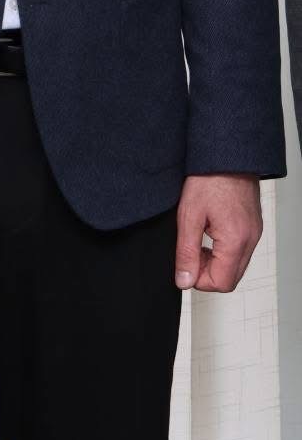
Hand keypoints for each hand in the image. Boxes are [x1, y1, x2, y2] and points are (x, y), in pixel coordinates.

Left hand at [174, 173, 261, 291]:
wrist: (226, 156)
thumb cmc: (208, 179)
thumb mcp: (189, 215)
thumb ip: (186, 251)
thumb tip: (184, 280)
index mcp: (236, 241)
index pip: (221, 283)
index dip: (199, 279)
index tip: (184, 266)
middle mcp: (250, 241)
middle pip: (230, 278)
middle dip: (206, 272)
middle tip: (189, 252)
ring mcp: (254, 234)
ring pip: (235, 266)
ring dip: (214, 262)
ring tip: (197, 240)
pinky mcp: (252, 227)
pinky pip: (239, 251)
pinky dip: (223, 251)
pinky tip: (208, 233)